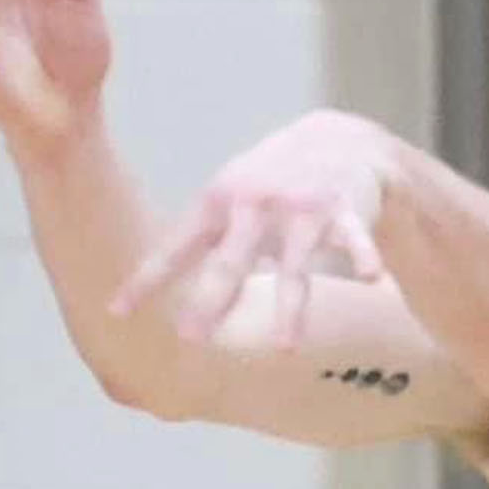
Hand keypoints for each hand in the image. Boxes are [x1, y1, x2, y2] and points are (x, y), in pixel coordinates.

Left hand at [108, 111, 397, 348]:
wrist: (337, 141)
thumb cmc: (268, 185)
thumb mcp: (227, 202)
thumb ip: (197, 244)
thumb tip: (148, 289)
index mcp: (218, 203)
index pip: (176, 248)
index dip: (147, 280)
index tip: (117, 313)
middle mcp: (256, 205)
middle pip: (231, 261)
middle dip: (212, 300)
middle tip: (191, 337)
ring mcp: (302, 209)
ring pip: (296, 266)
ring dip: (291, 308)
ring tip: (285, 347)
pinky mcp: (346, 210)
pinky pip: (355, 239)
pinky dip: (363, 256)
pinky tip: (371, 276)